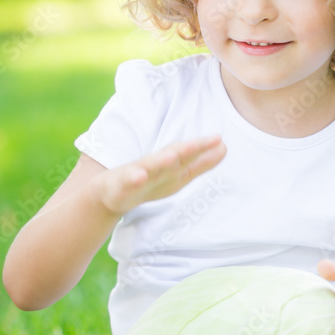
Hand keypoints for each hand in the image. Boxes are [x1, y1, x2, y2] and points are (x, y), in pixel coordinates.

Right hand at [95, 136, 226, 215]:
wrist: (109, 195)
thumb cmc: (149, 180)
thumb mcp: (178, 174)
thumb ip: (201, 162)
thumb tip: (224, 147)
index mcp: (170, 166)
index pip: (189, 155)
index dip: (203, 148)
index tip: (219, 139)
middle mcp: (155, 166)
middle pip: (173, 156)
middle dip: (188, 150)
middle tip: (203, 142)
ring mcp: (137, 173)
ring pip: (151, 166)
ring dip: (161, 161)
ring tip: (172, 156)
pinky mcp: (121, 184)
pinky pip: (128, 181)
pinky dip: (134, 178)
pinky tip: (140, 175)